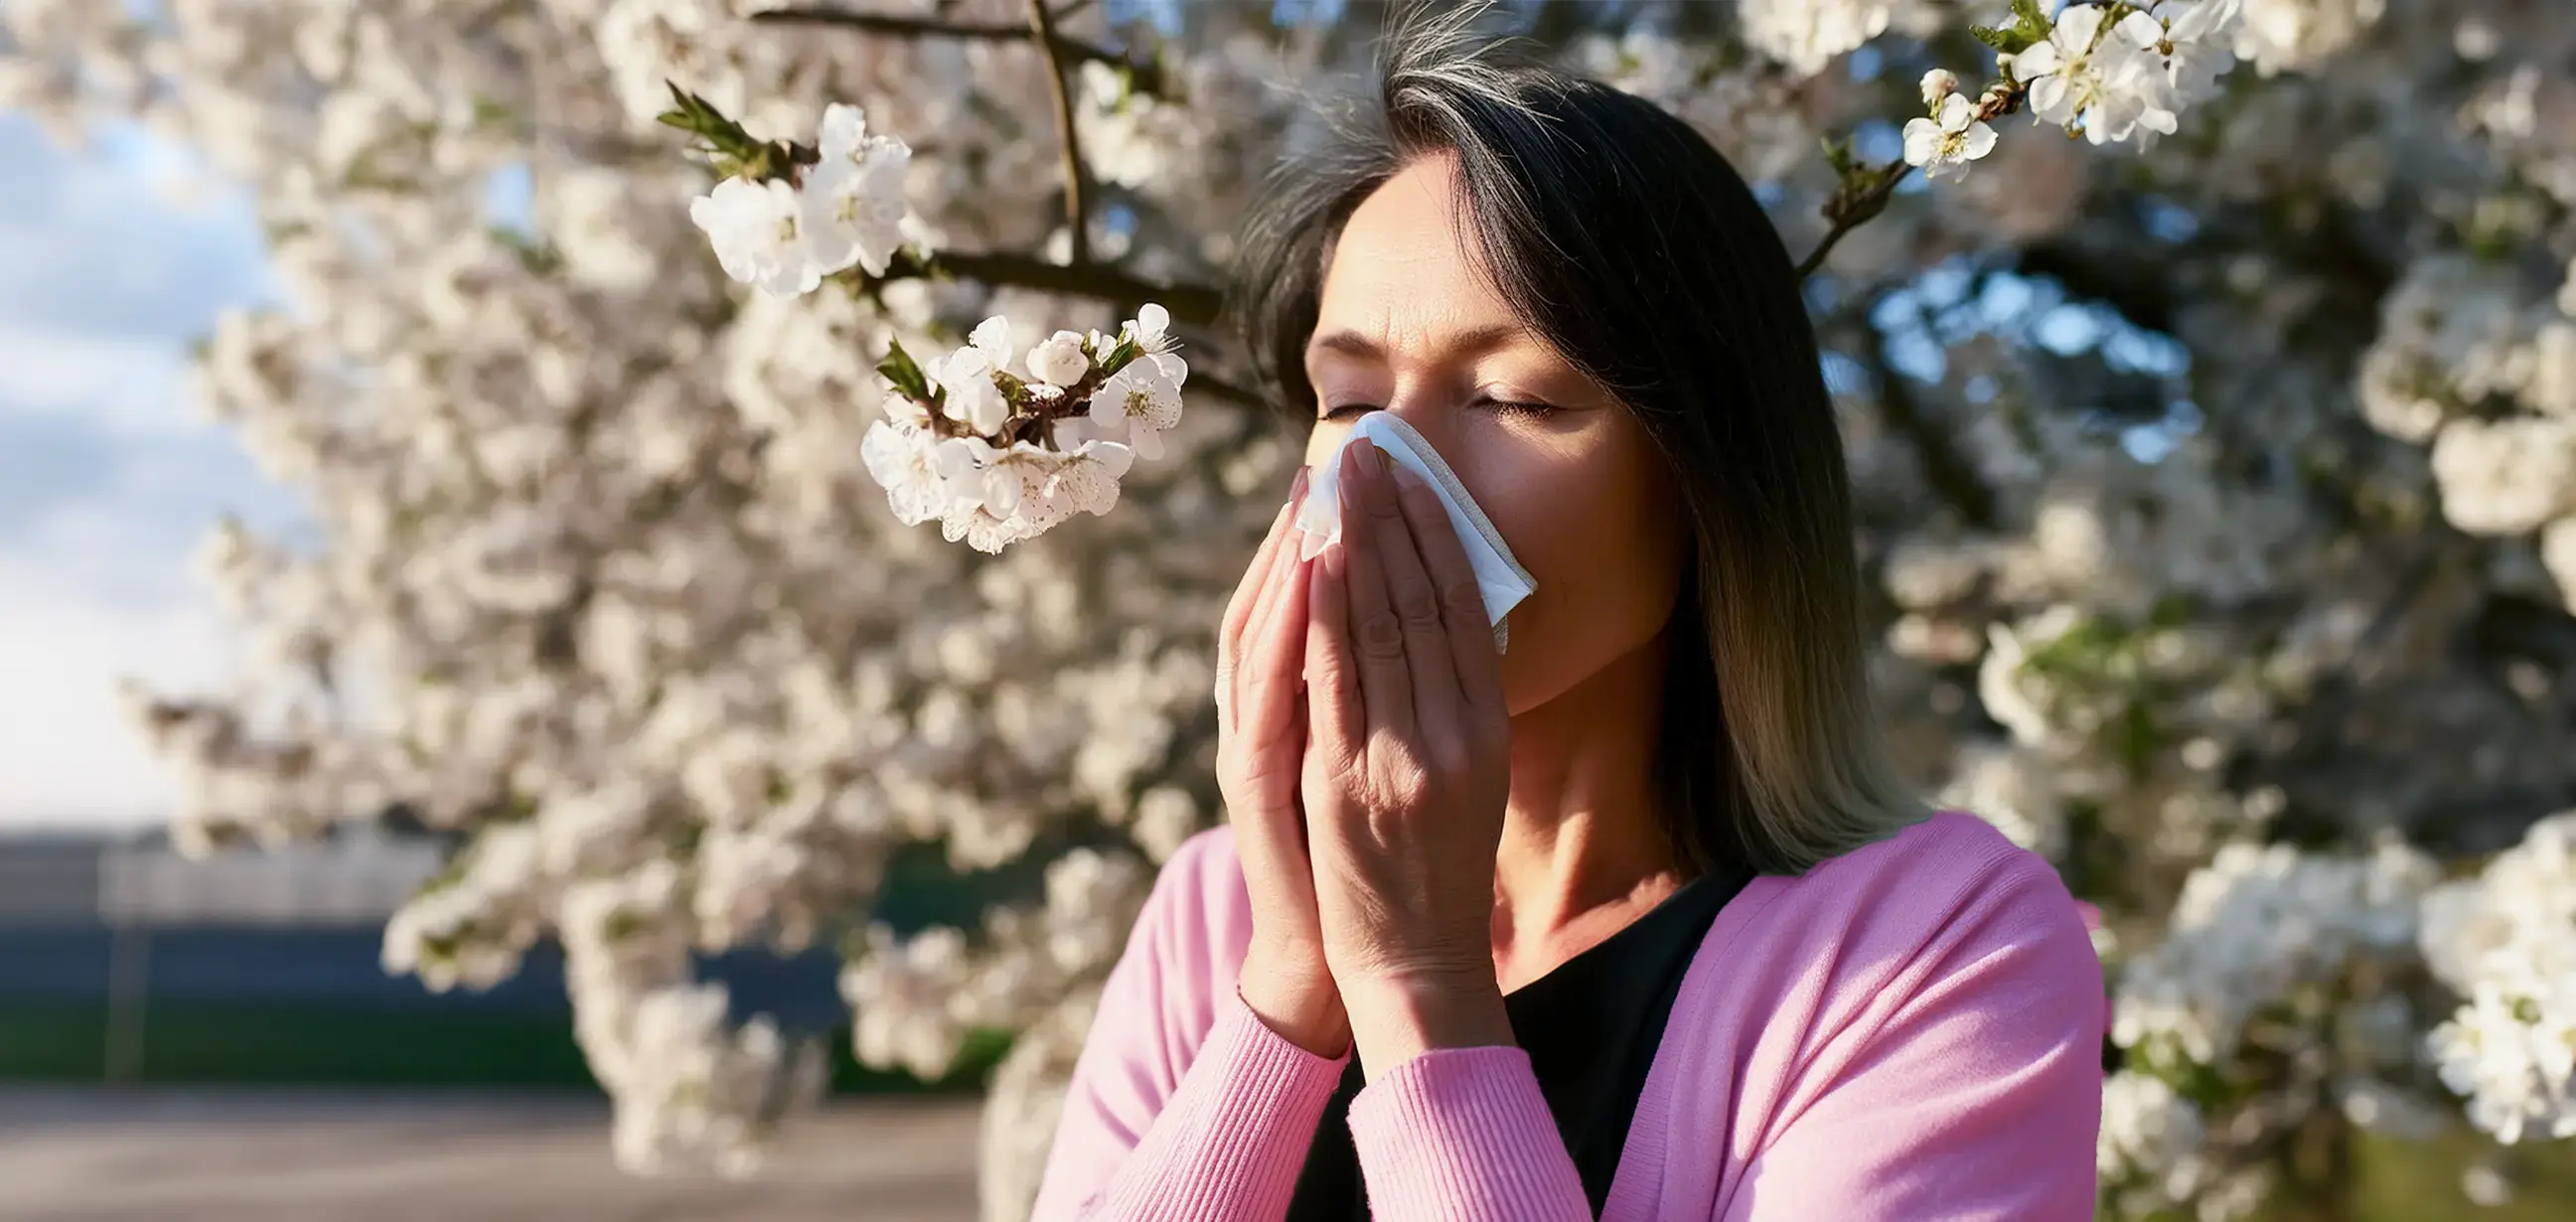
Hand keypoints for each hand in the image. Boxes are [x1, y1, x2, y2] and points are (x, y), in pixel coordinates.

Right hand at [1214, 468, 1349, 1055]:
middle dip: (1310, 526)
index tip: (1352, 471)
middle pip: (1277, 603)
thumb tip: (1417, 623)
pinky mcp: (1266, 781)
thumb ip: (1370, 698)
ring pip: (1266, 633)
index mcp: (1287, 711)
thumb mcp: (1365, 768)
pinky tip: (1311, 578)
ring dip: (1293, 558)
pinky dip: (1291, 628)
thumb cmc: (1360, 864)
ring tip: (1321, 494)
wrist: (1342, 957)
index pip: (1298, 602)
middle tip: (1337, 457)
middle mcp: (1261, 719)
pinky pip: (1273, 690)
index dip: (1321, 534)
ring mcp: (1257, 747)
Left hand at [1301, 441, 1515, 1075]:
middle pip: (1422, 604)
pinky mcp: (1346, 783)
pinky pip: (1335, 684)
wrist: (1414, 964)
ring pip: (1378, 629)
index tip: (1412, 476)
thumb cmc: (1439, 868)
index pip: (1465, 609)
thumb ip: (1458, 703)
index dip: (1438, 535)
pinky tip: (1314, 566)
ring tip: (1335, 482)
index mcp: (1488, 729)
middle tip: (1365, 451)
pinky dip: (1324, 620)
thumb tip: (1446, 619)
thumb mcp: (1471, 777)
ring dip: (1354, 546)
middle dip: (1392, 519)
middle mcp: (1452, 735)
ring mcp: (1399, 757)